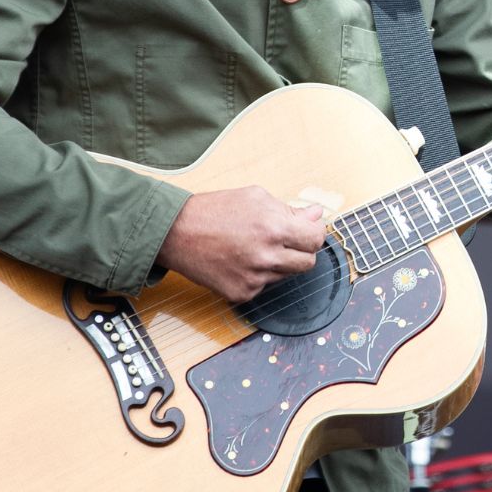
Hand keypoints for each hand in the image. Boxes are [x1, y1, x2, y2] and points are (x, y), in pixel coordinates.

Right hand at [157, 186, 327, 301]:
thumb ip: (290, 210)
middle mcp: (267, 256)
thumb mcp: (255, 197)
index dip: (314, 233)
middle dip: (301, 250)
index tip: (307, 230)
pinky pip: (264, 286)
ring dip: (279, 262)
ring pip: (286, 275)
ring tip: (255, 247)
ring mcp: (254, 278)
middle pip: (307, 263)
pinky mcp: (241, 293)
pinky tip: (240, 260)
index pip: (316, 239)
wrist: (175, 233)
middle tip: (285, 240)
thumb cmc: (214, 210)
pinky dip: (258, 275)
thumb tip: (316, 216)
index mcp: (274, 228)